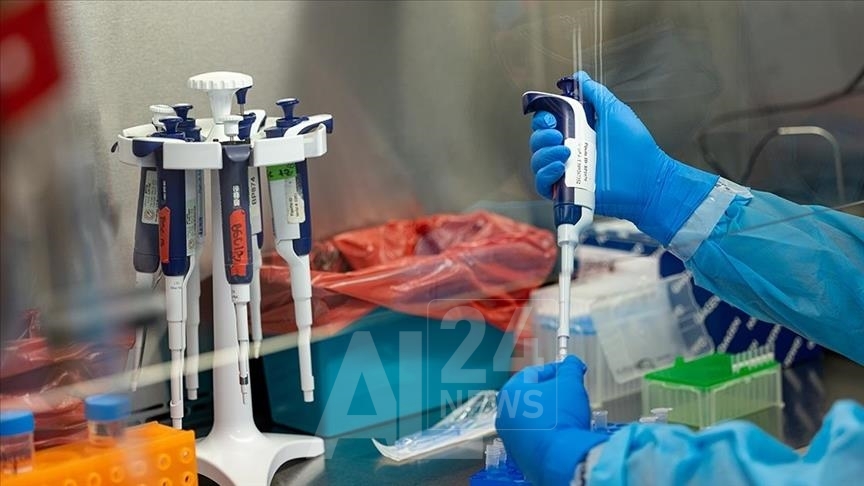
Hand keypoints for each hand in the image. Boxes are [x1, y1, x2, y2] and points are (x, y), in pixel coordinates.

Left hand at [495, 356, 608, 485]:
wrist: (562, 459)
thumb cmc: (560, 420)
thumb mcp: (570, 384)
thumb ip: (570, 368)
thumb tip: (572, 362)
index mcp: (510, 394)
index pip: (532, 373)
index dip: (553, 370)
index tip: (566, 371)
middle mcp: (504, 416)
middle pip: (530, 397)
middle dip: (550, 393)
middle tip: (567, 392)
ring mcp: (511, 439)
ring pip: (532, 419)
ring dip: (549, 414)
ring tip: (567, 414)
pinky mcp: (521, 457)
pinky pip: (536, 438)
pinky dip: (548, 434)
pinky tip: (563, 433)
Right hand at [529, 71, 718, 244]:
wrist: (645, 179)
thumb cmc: (635, 148)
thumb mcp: (614, 112)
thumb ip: (596, 93)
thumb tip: (580, 77)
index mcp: (578, 131)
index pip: (547, 123)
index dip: (543, 118)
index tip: (552, 117)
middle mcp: (569, 151)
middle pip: (538, 141)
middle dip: (541, 135)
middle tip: (557, 134)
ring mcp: (567, 171)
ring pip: (537, 161)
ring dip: (544, 154)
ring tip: (565, 153)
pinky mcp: (566, 191)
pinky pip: (543, 184)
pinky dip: (545, 175)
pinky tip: (560, 167)